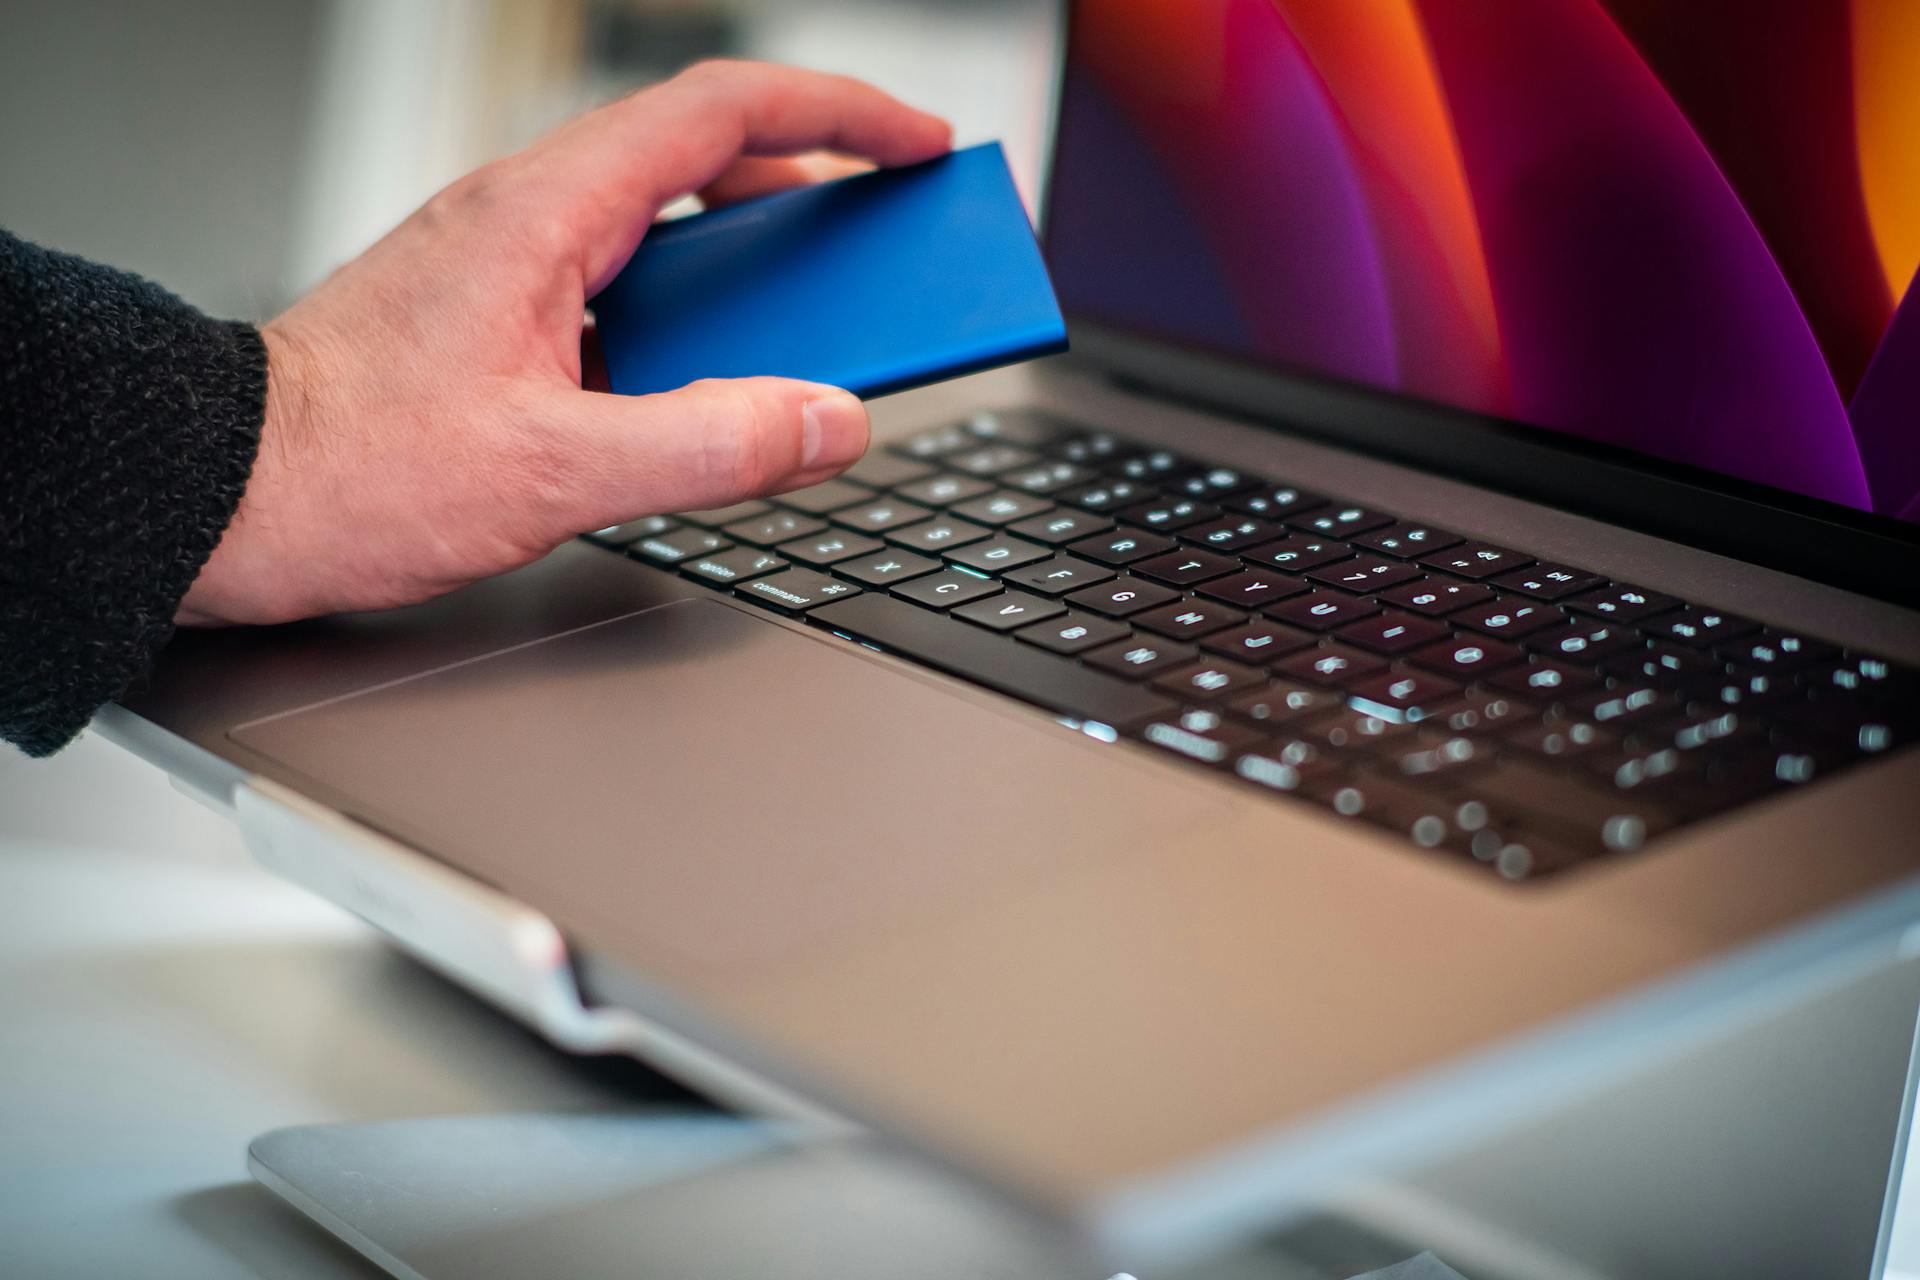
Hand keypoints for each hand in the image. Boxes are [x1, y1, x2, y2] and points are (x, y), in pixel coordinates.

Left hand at [178, 61, 949, 625]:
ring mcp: (508, 263)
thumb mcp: (555, 470)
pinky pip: (625, 286)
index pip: (719, 112)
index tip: (915, 143)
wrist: (217, 495)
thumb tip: (826, 421)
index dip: (838, 112)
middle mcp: (525, 216)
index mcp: (543, 213)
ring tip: (830, 312)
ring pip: (665, 227)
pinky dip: (696, 315)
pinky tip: (721, 381)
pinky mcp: (497, 316)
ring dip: (756, 258)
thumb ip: (708, 446)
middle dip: (817, 184)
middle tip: (892, 229)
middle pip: (703, 159)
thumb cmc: (345, 470)